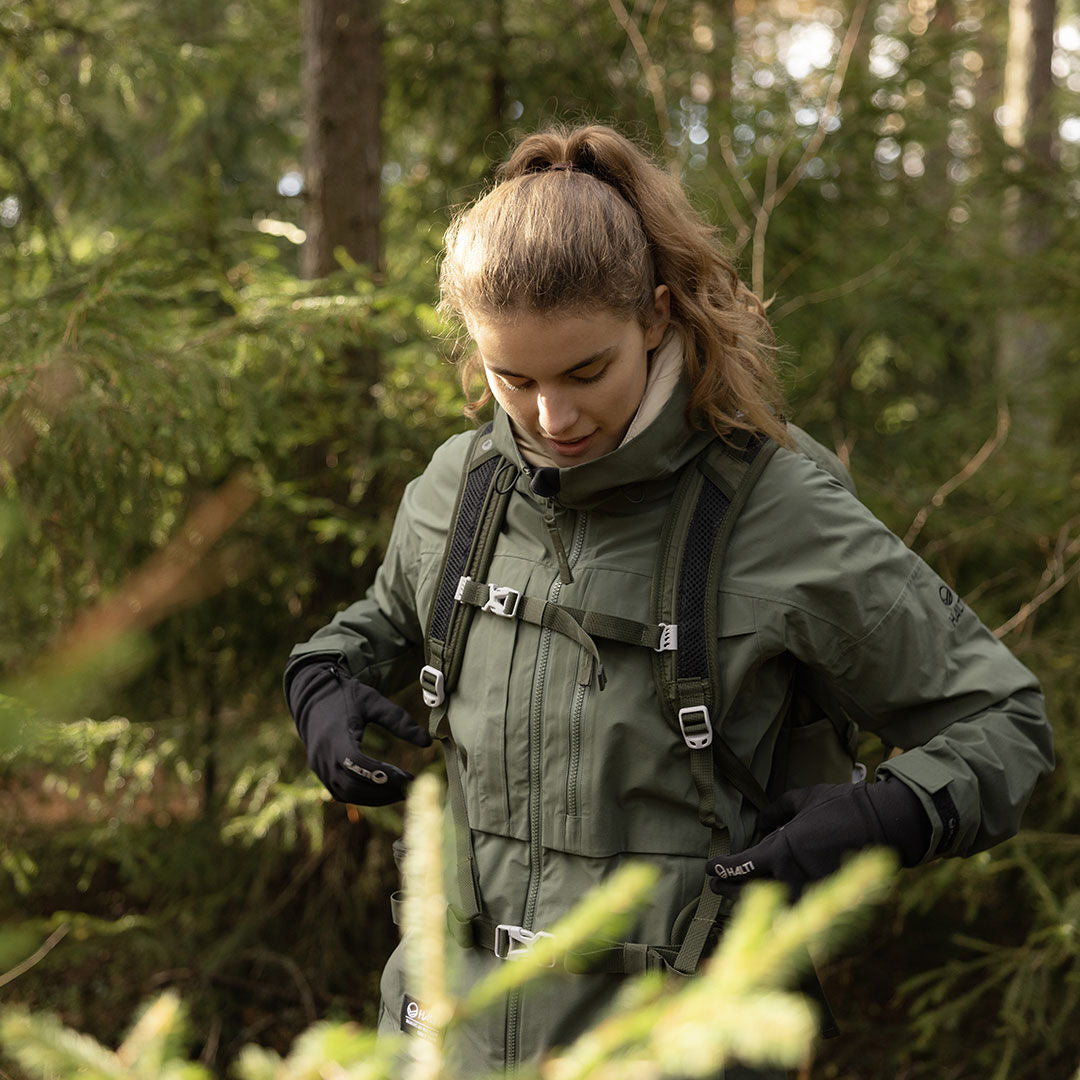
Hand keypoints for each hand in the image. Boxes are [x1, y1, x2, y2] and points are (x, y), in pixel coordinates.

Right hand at [286, 661, 431, 805]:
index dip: (384, 776)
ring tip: (400, 790)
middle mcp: (324, 756)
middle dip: (383, 791)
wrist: (311, 696)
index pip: (359, 765)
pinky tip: (382, 789)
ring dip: (375, 797)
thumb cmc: (344, 695)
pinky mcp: (320, 772)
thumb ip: (399, 720)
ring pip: (347, 794)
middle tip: (409, 789)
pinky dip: (362, 795)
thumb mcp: (373, 700)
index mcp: (336, 736)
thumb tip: (427, 741)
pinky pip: (341, 792)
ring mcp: (320, 767)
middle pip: (353, 786)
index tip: (409, 778)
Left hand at [707, 779, 929, 897]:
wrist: (884, 824)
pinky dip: (781, 909)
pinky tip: (771, 908)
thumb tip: (762, 821)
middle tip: (715, 888)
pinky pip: (799, 908)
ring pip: (772, 904)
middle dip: (730, 889)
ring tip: (735, 897)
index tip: (709, 868)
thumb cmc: (841, 805)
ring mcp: (812, 892)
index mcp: (781, 850)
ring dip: (752, 901)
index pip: (742, 866)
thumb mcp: (804, 799)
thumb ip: (778, 810)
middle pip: (751, 890)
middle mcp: (792, 877)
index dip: (722, 868)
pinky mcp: (829, 898)